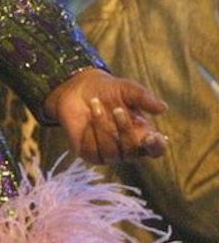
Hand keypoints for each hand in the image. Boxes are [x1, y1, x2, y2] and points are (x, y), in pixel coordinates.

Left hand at [46, 66, 168, 161]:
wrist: (78, 89)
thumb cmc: (108, 90)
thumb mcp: (127, 89)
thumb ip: (144, 98)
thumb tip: (164, 108)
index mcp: (144, 134)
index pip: (156, 149)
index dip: (156, 146)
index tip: (151, 136)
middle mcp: (129, 148)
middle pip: (133, 151)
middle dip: (125, 129)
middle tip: (116, 109)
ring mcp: (110, 153)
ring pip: (111, 153)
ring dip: (103, 128)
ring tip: (96, 105)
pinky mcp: (90, 154)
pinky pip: (92, 152)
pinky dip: (89, 134)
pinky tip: (87, 120)